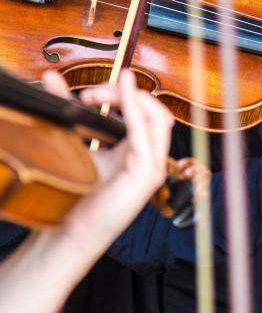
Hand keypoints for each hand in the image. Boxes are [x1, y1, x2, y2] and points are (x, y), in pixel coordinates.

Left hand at [41, 70, 173, 249]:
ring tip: (97, 94)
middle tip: (91, 94)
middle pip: (155, 111)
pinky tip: (120, 94)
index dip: (123, 95)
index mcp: (138, 153)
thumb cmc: (74, 196)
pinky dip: (134, 109)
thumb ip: (68, 111)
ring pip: (158, 117)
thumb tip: (52, 78)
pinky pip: (146, 132)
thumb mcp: (73, 143)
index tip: (90, 94)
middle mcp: (151, 158)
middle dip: (126, 93)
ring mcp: (153, 167)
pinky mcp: (146, 173)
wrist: (71, 233)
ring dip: (129, 98)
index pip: (146, 113)